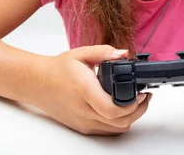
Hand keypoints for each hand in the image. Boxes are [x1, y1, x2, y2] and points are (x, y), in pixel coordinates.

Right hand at [33, 45, 151, 134]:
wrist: (38, 83)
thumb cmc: (58, 69)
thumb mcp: (81, 54)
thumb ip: (104, 52)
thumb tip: (124, 53)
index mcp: (85, 90)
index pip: (112, 108)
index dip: (132, 104)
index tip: (141, 93)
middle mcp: (84, 110)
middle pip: (119, 122)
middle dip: (138, 111)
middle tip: (145, 97)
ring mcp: (83, 121)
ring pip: (116, 129)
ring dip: (131, 117)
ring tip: (136, 102)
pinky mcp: (83, 127)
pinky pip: (107, 131)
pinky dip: (119, 123)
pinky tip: (122, 110)